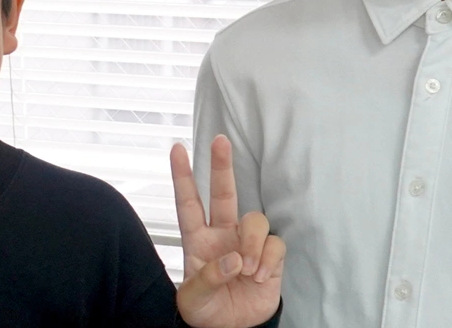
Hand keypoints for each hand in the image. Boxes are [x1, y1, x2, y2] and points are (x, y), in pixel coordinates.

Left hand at [171, 135, 282, 327]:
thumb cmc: (206, 311)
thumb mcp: (193, 301)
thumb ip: (207, 280)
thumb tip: (233, 261)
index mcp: (197, 240)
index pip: (188, 203)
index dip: (182, 176)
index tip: (177, 149)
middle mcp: (222, 234)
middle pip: (223, 193)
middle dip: (221, 166)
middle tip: (220, 141)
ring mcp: (246, 243)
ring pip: (255, 219)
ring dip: (252, 243)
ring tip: (247, 270)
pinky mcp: (270, 256)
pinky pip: (275, 244)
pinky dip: (268, 259)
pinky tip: (259, 276)